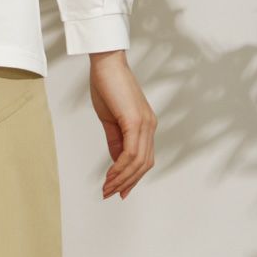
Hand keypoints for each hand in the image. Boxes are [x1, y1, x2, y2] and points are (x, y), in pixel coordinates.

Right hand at [88, 50, 155, 199]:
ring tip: (106, 188)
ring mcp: (145, 124)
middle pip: (144, 165)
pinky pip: (130, 152)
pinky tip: (110, 175)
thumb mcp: (110, 120)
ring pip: (138, 162)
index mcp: (145, 125)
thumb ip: (116, 141)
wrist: (106, 63)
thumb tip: (116, 162)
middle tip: (109, 193)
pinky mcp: (135, 121)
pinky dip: (120, 167)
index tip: (118, 191)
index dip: (132, 178)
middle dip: (126, 183)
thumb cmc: (107, 86)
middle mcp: (150, 126)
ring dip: (122, 178)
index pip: (143, 159)